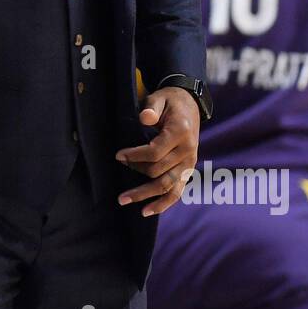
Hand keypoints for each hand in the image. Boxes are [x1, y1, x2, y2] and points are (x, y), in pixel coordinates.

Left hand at [114, 86, 200, 216]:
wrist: (190, 105)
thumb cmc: (170, 102)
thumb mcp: (160, 97)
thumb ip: (152, 107)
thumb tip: (144, 118)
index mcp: (181, 132)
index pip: (156, 151)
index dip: (135, 156)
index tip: (118, 155)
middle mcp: (188, 151)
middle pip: (159, 171)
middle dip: (135, 172)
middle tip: (117, 169)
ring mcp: (189, 163)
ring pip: (167, 186)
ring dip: (145, 195)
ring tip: (122, 200)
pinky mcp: (187, 171)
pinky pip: (177, 192)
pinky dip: (163, 204)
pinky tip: (146, 211)